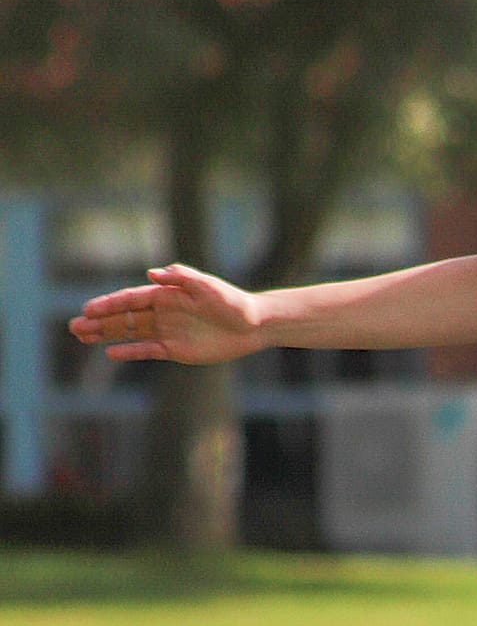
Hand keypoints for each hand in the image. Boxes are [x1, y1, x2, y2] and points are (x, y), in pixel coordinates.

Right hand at [68, 264, 264, 364]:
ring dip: (106, 334)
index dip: (109, 304)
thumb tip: (151, 272)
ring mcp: (168, 330)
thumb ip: (181, 278)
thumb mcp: (208, 287)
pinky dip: (130, 351)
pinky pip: (147, 350)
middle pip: (124, 317)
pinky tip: (110, 352)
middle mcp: (163, 311)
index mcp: (167, 294)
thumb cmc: (232, 302)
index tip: (88, 309)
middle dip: (99, 321)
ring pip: (130, 333)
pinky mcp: (176, 349)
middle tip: (74, 326)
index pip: (131, 299)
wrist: (254, 325)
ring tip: (81, 336)